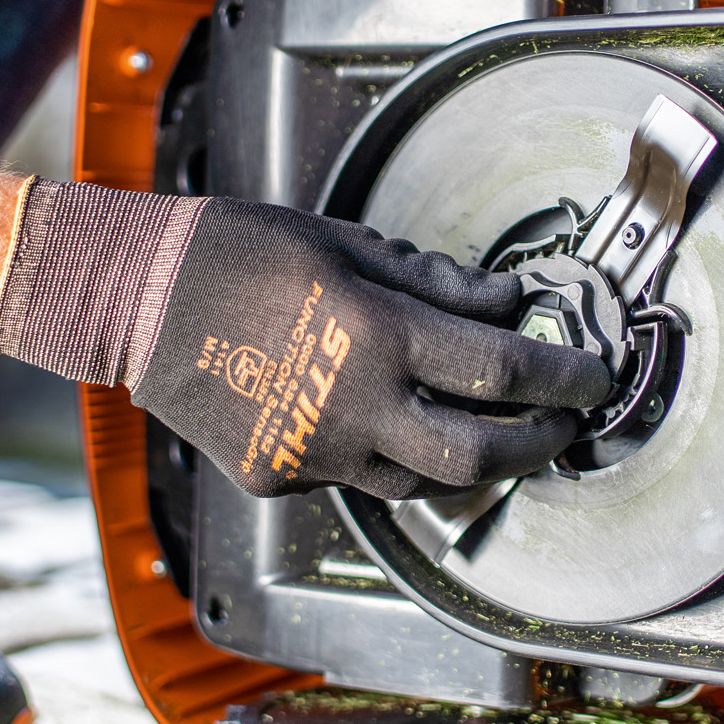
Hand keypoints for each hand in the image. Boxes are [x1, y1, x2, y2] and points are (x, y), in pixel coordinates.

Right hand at [132, 199, 608, 497]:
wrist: (131, 299)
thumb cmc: (235, 253)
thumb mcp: (343, 242)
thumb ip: (433, 282)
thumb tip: (507, 303)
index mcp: (374, 335)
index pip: (503, 370)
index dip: (563, 378)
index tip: (592, 378)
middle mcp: (351, 405)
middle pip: (479, 455)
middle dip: (536, 444)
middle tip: (561, 424)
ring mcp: (312, 452)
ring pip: (421, 482)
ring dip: (468, 461)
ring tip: (489, 429)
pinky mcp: (278, 476)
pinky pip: (357, 480)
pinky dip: (388, 456)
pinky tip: (387, 422)